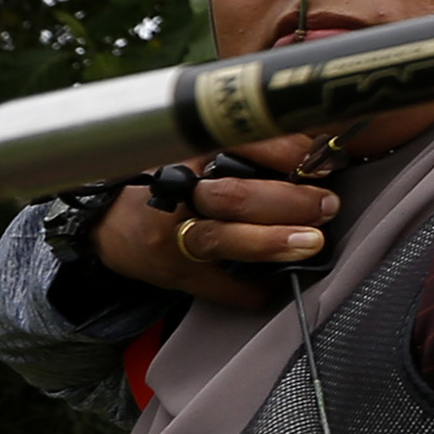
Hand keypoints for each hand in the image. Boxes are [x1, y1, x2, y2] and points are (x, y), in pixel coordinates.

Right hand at [90, 166, 339, 311]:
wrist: (106, 221)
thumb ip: (251, 146)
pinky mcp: (173, 273)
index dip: (286, 152)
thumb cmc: (163, 177)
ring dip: (271, 241)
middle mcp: (176, 191)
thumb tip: (319, 147)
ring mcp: (170, 236)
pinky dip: (251, 290)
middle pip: (233, 195)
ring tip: (311, 242)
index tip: (325, 159)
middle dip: (288, 202)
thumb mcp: (197, 148)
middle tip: (327, 205)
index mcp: (185, 150)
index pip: (238, 143)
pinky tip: (277, 285)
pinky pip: (218, 288)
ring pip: (221, 238)